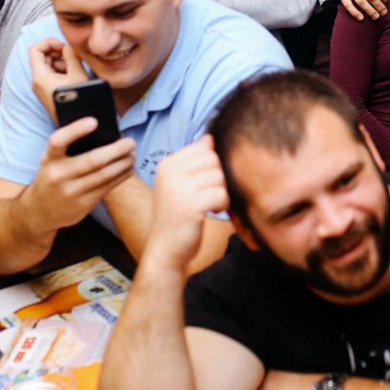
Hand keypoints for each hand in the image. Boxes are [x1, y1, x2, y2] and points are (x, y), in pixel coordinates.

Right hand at [24, 117, 135, 231]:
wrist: (39, 211)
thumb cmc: (51, 177)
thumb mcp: (51, 161)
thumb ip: (69, 148)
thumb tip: (105, 134)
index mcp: (49, 159)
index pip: (58, 141)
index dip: (76, 130)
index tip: (94, 121)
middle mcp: (58, 176)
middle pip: (93, 161)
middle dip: (117, 150)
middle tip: (130, 142)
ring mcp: (70, 192)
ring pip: (104, 175)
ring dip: (123, 164)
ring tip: (132, 155)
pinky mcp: (82, 205)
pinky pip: (106, 188)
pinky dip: (121, 176)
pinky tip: (128, 169)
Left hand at [29, 38, 88, 118]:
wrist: (76, 125)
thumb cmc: (77, 104)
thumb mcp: (78, 75)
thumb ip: (72, 56)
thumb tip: (68, 46)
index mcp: (40, 76)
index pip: (35, 49)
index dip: (49, 43)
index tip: (64, 47)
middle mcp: (37, 81)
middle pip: (43, 56)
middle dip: (58, 53)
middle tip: (73, 58)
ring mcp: (42, 87)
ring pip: (49, 65)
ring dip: (62, 62)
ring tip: (76, 70)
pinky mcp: (48, 91)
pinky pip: (52, 74)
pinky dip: (63, 71)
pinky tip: (74, 77)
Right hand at [145, 135, 228, 272]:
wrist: (166, 252)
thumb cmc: (178, 218)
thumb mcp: (180, 186)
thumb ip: (194, 162)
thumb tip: (209, 138)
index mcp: (167, 165)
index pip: (204, 148)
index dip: (212, 167)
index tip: (205, 184)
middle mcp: (169, 173)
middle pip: (213, 160)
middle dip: (219, 178)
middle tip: (211, 196)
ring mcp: (178, 189)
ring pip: (219, 176)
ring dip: (222, 193)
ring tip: (211, 205)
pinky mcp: (190, 205)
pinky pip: (221, 194)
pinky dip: (223, 205)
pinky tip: (212, 212)